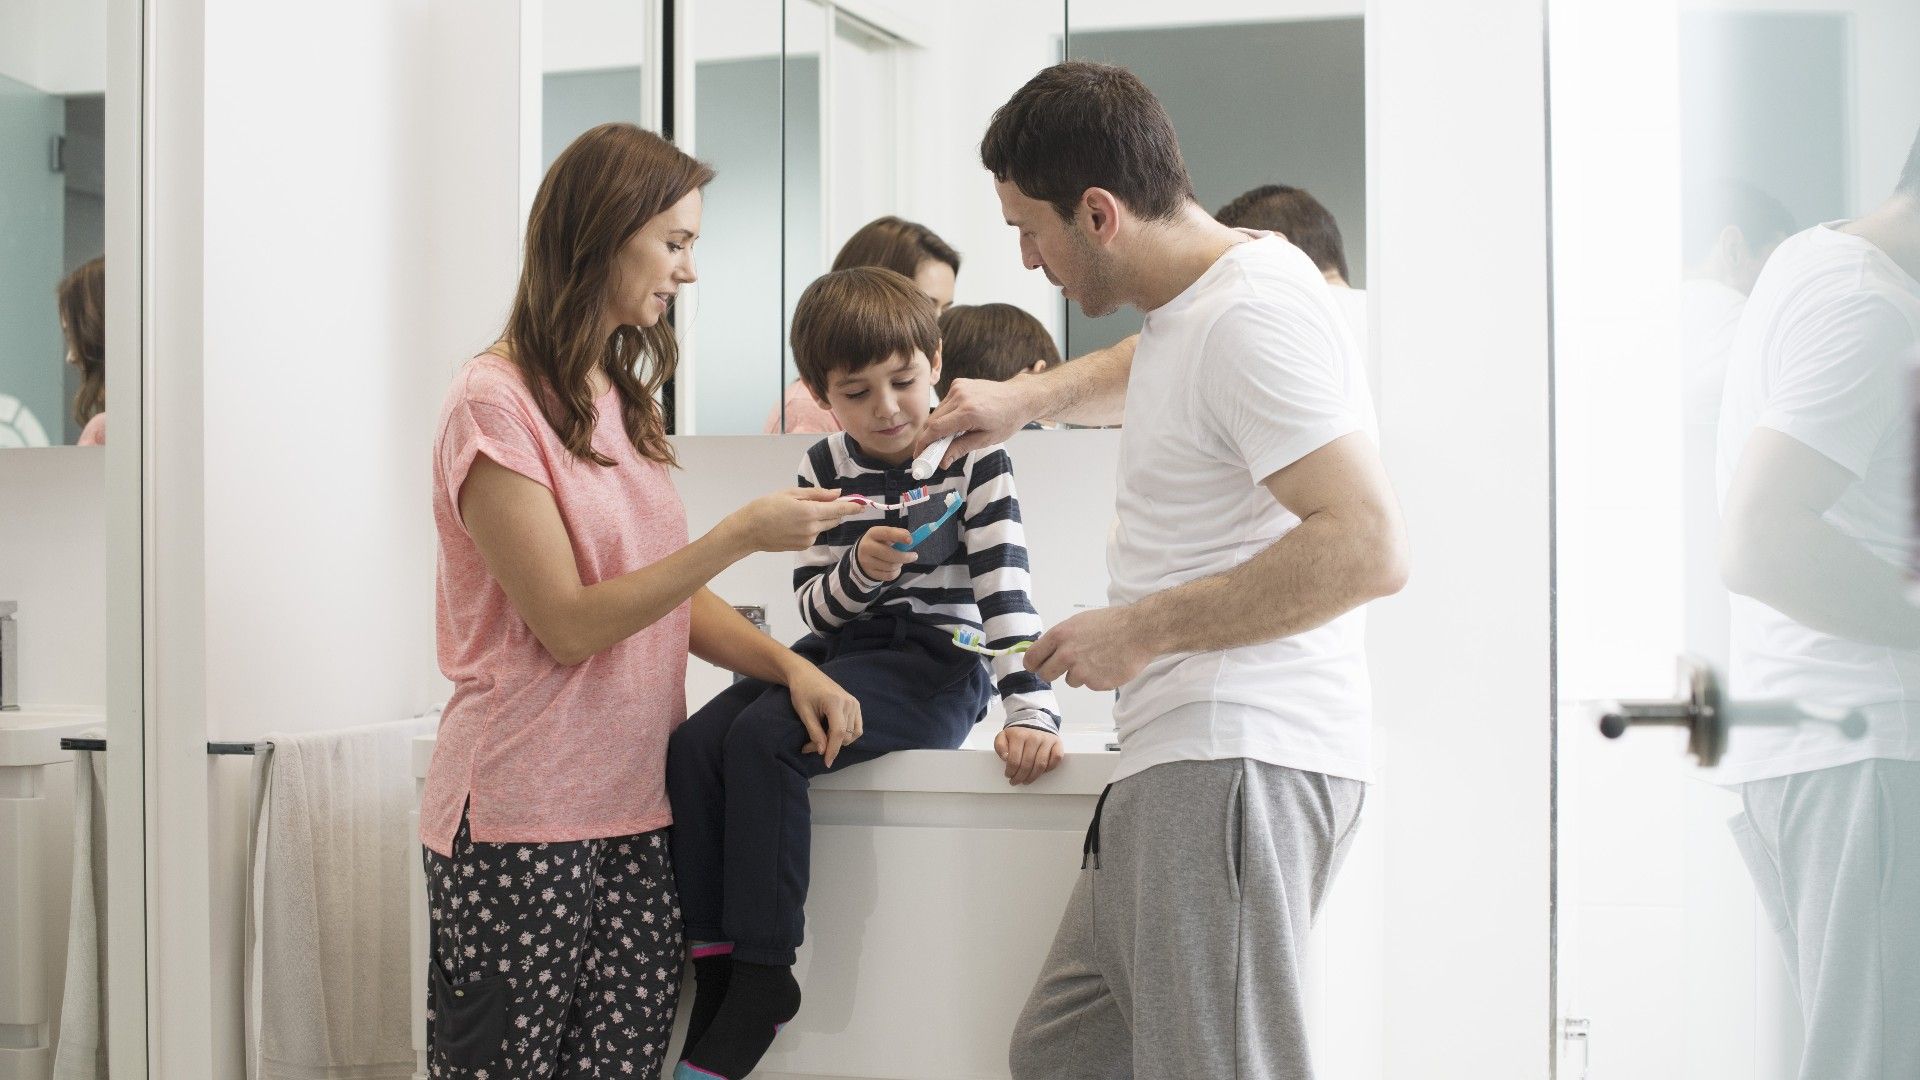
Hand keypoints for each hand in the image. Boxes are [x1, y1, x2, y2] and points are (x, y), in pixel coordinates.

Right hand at [725, 487, 862, 553]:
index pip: (839, 510)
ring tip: (800, 511)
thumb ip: (817, 494)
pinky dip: (812, 526)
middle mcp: (812, 528)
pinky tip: (795, 522)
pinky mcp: (802, 546)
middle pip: (834, 519)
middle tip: (830, 501)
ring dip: (821, 518)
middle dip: (836, 511)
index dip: (852, 507)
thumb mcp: (791, 494)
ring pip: (824, 526)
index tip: (864, 504)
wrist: (748, 530)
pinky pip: (814, 533)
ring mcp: (808, 539)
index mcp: (810, 512)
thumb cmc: (766, 506)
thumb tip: (838, 494)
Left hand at [789, 664, 862, 768]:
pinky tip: (832, 734)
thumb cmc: (802, 691)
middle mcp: (849, 702)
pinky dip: (847, 735)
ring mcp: (854, 703)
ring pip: (853, 734)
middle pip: (845, 735)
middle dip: (829, 745)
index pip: (838, 733)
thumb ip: (814, 733)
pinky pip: (857, 727)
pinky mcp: (855, 704)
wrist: (805, 674)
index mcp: (835, 702)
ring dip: (838, 741)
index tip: (826, 762)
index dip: (833, 750)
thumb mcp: (804, 713)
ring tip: (820, 739)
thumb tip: (823, 751)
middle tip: (809, 746)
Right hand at [856, 527, 917, 581]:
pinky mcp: (870, 573)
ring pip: (891, 566)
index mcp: (873, 533)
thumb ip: (898, 534)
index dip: (899, 536)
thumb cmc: (879, 543)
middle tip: (914, 556)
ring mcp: (867, 562)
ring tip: (900, 560)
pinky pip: (889, 575)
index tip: (911, 540)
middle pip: (888, 554)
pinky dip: (896, 572)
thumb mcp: (885, 535)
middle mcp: (867, 547)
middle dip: (904, 556)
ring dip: (900, 564)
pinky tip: (895, 568)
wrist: (862, 555)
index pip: (886, 533)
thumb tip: (910, 537)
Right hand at [916, 375, 1039, 468]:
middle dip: (928, 438)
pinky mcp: (959, 383)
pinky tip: (957, 421)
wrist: (1019, 397)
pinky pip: (945, 403)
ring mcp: (958, 387)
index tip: (919, 455)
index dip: (924, 444)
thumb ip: (961, 449)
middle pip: (933, 421)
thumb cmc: (1007, 420)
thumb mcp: (986, 440)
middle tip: (930, 454)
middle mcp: (960, 396)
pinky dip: (945, 414)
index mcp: (969, 412)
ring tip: (947, 438)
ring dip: (937, 426)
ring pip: (937, 412)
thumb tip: (942, 462)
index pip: (936, 429)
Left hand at [995, 726, 1063, 784]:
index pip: (1014, 760)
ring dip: (1033, 777)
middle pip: (1027, 765)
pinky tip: (1041, 772)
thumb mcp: (1003, 736)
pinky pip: (1056, 759)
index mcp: (1019, 736)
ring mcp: (1047, 740)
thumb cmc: (1018, 734)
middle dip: (1020, 777)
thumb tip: (1005, 758)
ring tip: (1026, 780)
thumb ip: (1000, 746)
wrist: (1034, 721)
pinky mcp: (1057, 743)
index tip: (1008, 776)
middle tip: (1016, 781)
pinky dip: (1049, 768)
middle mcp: (1034, 737)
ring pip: (1041, 765)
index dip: (1010, 771)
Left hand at [1024, 606, 1155, 690]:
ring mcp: (1081, 671)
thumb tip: (1047, 650)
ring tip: (1097, 659)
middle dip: (1052, 673)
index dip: (1033, 663)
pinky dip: (1096, 678)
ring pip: (1070, 681)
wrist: (1139, 631)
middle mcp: (1066, 654)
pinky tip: (1108, 665)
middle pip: (1046, 674)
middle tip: (1063, 668)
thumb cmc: (1112, 623)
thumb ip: (1061, 638)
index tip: (1036, 666)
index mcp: (1060, 636)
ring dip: (1079, 674)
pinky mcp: (1095, 683)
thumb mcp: (1079, 622)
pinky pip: (1089, 684)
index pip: (1032, 657)